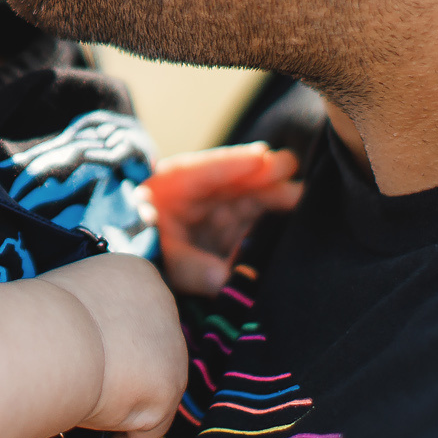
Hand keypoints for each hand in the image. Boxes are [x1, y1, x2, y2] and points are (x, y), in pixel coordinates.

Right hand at [43, 251, 185, 437]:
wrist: (41, 338)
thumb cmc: (25, 315)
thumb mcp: (50, 295)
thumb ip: (64, 310)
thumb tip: (31, 316)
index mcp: (134, 272)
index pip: (126, 317)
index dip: (103, 346)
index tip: (77, 367)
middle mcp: (163, 303)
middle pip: (142, 353)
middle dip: (116, 381)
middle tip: (80, 403)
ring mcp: (172, 348)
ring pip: (146, 391)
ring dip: (118, 414)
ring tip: (83, 433)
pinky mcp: (168, 389)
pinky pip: (145, 429)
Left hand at [143, 142, 303, 295]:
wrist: (135, 259)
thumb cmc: (141, 247)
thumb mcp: (160, 255)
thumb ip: (190, 267)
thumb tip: (223, 279)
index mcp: (177, 182)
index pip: (210, 168)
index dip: (236, 162)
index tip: (263, 157)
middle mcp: (204, 189)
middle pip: (240, 177)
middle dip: (267, 175)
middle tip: (291, 177)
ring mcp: (220, 206)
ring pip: (254, 195)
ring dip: (277, 196)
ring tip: (302, 198)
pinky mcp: (232, 226)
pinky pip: (255, 219)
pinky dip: (273, 220)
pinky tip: (294, 221)